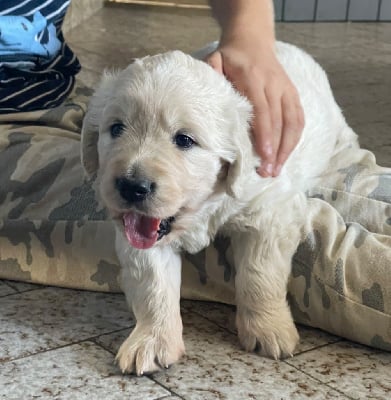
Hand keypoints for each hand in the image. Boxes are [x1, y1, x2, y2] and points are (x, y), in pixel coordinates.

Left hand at [206, 40, 303, 176]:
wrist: (253, 39)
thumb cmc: (231, 55)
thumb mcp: (215, 59)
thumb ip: (212, 75)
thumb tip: (209, 100)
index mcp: (254, 78)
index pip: (263, 111)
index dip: (265, 134)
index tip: (265, 156)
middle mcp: (274, 84)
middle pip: (279, 121)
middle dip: (275, 149)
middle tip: (267, 172)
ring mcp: (286, 89)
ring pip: (293, 122)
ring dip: (287, 148)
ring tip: (277, 170)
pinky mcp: (293, 93)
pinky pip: (298, 118)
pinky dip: (295, 138)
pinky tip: (287, 155)